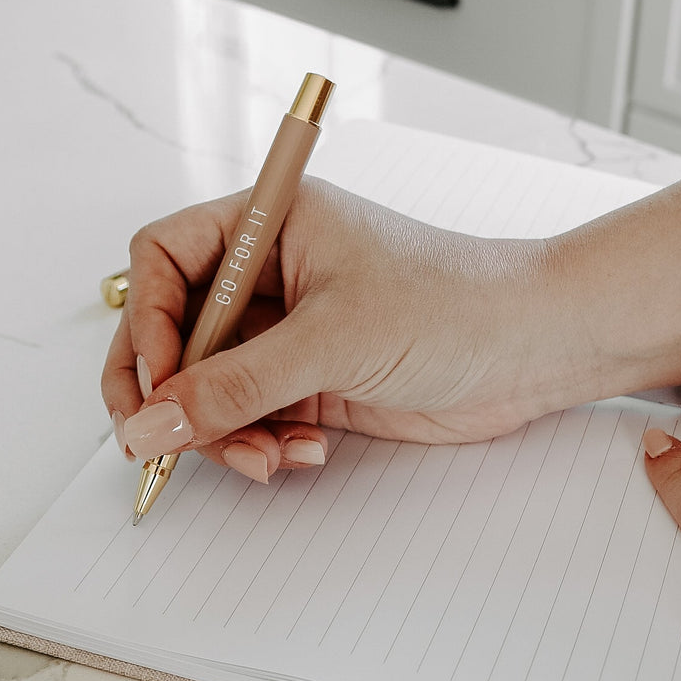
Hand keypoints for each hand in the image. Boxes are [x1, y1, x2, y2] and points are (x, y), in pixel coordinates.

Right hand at [102, 178, 561, 479]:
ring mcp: (288, 330)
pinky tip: (305, 453)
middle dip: (169, 392)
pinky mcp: (309, 380)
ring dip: (221, 431)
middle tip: (162, 443)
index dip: (148, 320)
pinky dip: (260, 443)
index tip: (160, 381)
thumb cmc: (453, 305)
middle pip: (173, 330)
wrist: (532, 347)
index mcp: (268, 223)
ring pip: (207, 385)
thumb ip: (233, 385)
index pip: (163, 258)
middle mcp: (268, 273)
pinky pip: (250, 417)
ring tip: (263, 457)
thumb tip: (148, 422)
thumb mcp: (332, 339)